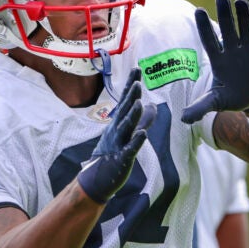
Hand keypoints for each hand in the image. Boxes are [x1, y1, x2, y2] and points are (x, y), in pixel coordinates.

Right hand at [77, 68, 156, 202]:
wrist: (97, 179)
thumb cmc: (113, 153)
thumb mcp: (128, 133)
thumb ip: (142, 120)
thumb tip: (152, 105)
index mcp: (119, 122)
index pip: (126, 100)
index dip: (131, 85)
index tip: (137, 69)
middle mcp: (117, 130)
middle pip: (125, 110)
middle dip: (131, 96)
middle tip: (137, 81)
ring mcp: (118, 143)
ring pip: (126, 127)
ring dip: (133, 115)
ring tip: (140, 103)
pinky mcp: (122, 158)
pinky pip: (130, 149)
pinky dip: (136, 141)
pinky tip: (143, 134)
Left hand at [181, 0, 248, 123]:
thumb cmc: (232, 98)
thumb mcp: (216, 102)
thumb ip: (201, 107)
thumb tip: (184, 119)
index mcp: (218, 58)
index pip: (209, 39)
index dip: (204, 27)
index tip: (197, 10)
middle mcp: (233, 49)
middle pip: (228, 28)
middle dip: (225, 14)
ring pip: (246, 28)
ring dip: (244, 15)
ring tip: (240, 1)